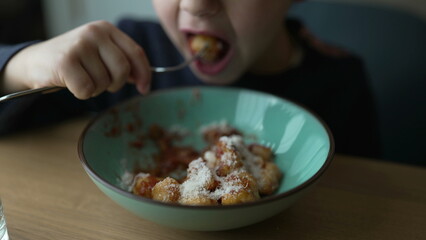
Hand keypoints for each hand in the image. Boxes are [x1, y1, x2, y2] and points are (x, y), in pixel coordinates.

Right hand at [2, 21, 150, 98]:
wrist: (36, 61)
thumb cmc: (74, 60)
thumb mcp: (100, 53)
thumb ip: (121, 60)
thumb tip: (143, 80)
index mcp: (106, 29)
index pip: (136, 52)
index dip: (144, 74)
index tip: (144, 88)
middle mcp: (94, 33)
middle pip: (122, 69)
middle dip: (115, 84)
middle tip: (103, 84)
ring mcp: (79, 46)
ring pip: (104, 82)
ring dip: (96, 89)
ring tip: (82, 79)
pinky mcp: (65, 62)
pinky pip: (88, 89)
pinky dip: (82, 93)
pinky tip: (72, 84)